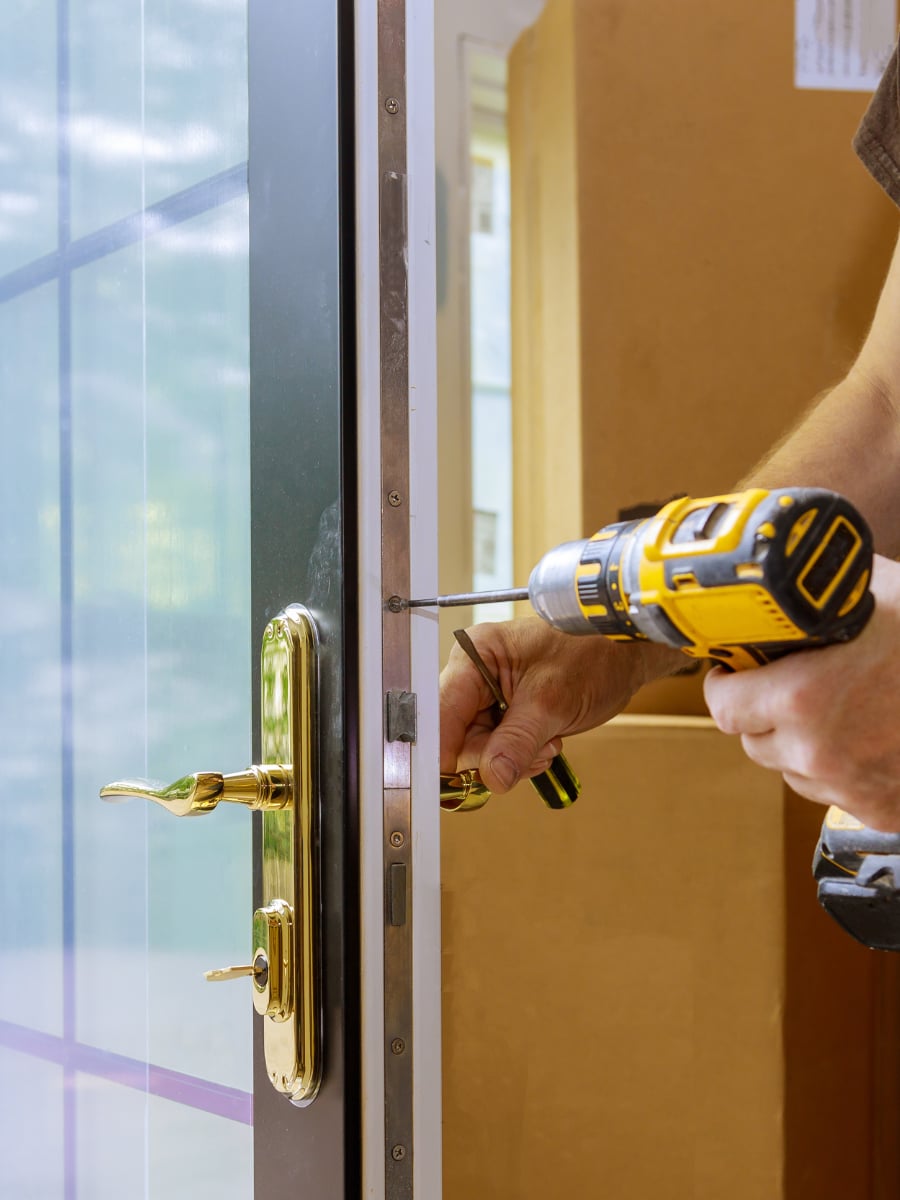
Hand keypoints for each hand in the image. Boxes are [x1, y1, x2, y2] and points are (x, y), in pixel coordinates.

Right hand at [440, 617, 682, 792]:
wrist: (624, 654)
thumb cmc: (592, 653)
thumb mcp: (553, 699)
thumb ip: (518, 740)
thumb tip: (492, 777)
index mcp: (474, 655)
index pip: (441, 710)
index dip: (443, 747)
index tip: (450, 782)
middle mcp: (473, 674)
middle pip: (456, 735)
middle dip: (494, 754)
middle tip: (535, 751)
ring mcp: (488, 695)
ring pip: (478, 748)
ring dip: (513, 757)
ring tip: (548, 741)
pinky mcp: (504, 712)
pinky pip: (497, 749)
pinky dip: (522, 756)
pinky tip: (547, 743)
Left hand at [703, 554, 899, 830]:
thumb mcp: (878, 589)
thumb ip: (821, 590)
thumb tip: (788, 566)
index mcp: (801, 698)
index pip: (722, 705)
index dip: (727, 682)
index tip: (737, 668)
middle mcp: (816, 751)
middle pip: (752, 740)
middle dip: (764, 710)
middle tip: (790, 682)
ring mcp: (848, 788)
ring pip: (792, 768)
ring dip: (801, 742)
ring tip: (840, 706)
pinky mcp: (878, 811)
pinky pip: (834, 794)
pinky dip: (842, 770)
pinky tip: (869, 737)